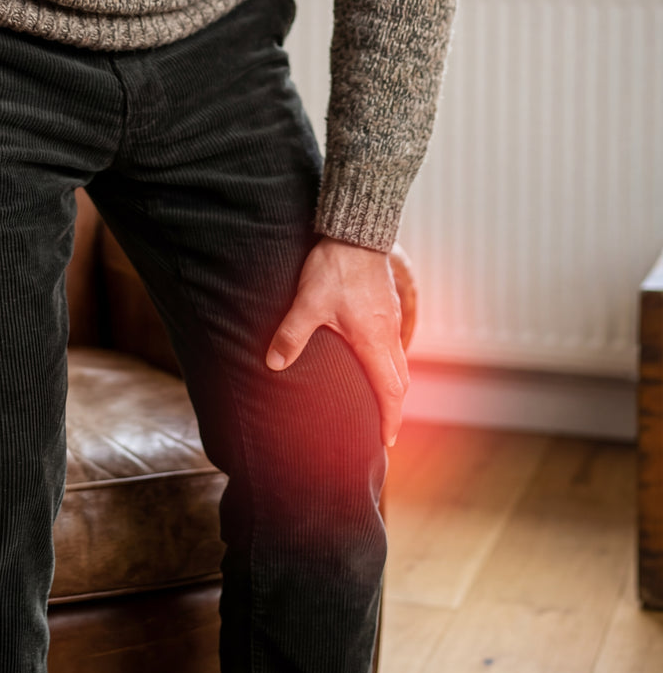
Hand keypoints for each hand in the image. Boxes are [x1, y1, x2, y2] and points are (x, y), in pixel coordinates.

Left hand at [265, 235, 408, 446]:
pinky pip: (394, 342)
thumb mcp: (308, 303)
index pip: (390, 391)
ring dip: (393, 384)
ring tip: (378, 398)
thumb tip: (273, 365)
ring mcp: (391, 317)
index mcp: (374, 341)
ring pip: (399, 360)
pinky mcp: (387, 303)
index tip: (387, 441)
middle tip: (383, 426)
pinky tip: (372, 357)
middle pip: (400, 380)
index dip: (390, 419)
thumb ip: (292, 335)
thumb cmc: (336, 267)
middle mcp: (388, 333)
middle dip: (394, 406)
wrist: (356, 230)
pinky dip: (389, 361)